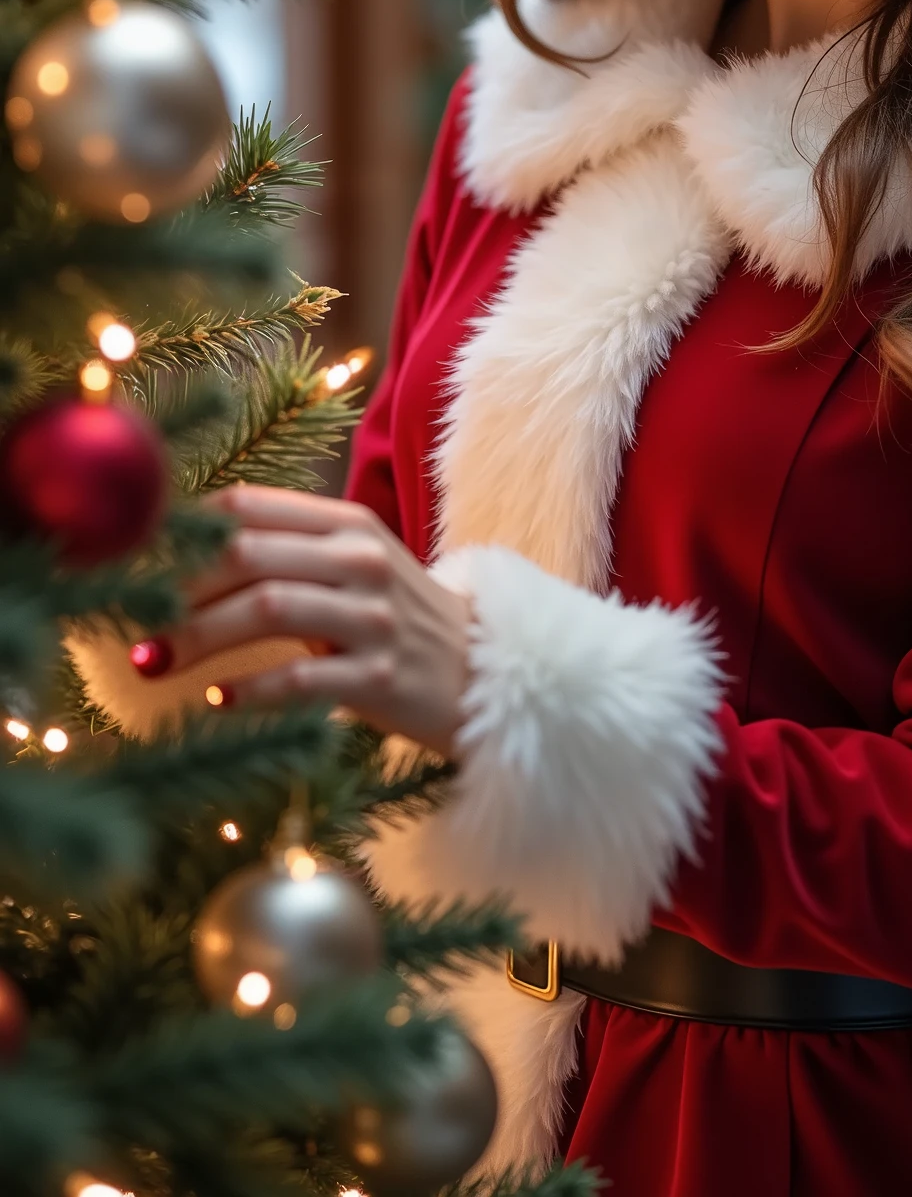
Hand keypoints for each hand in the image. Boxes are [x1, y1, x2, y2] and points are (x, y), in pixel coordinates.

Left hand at [133, 486, 472, 757]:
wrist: (480, 669)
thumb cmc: (396, 617)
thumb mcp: (353, 565)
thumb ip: (288, 549)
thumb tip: (188, 552)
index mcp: (349, 523)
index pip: (249, 506)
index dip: (186, 531)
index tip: (141, 563)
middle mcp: (363, 560)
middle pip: (248, 555)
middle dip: (179, 589)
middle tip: (139, 619)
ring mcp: (375, 618)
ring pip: (266, 609)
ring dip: (197, 637)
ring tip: (154, 660)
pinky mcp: (380, 678)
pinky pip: (298, 678)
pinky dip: (249, 689)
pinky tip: (218, 698)